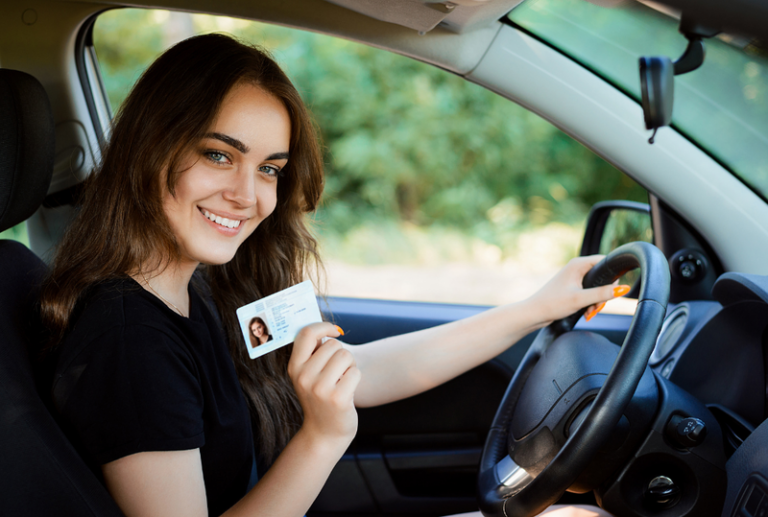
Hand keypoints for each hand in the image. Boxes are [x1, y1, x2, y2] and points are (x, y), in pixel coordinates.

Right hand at [288, 322, 360, 446]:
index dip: (323, 326)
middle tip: (337, 372)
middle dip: (341, 354)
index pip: (306, 333)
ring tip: (342, 381)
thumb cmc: (320, 397)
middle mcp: (304, 377)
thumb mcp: (308, 375)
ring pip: (346, 356)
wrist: (324, 433)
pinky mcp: (337, 398)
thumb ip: (313, 352)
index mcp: (294, 367)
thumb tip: (326, 328)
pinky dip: (355, 378)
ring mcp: (320, 389)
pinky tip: (347, 391)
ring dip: (350, 366)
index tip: (335, 331)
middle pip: (333, 344)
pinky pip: (355, 372)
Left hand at [526, 255, 628, 325]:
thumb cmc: (553, 304)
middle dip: (603, 294)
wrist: (535, 313)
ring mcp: (574, 277)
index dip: (612, 277)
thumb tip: (623, 289)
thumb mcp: (581, 299)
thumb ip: (602, 294)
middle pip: (602, 277)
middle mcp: (576, 268)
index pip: (605, 262)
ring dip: (597, 301)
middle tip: (597, 306)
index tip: (611, 292)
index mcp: (578, 264)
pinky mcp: (572, 286)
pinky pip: (589, 292)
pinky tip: (587, 312)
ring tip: (590, 312)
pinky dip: (590, 302)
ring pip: (596, 286)